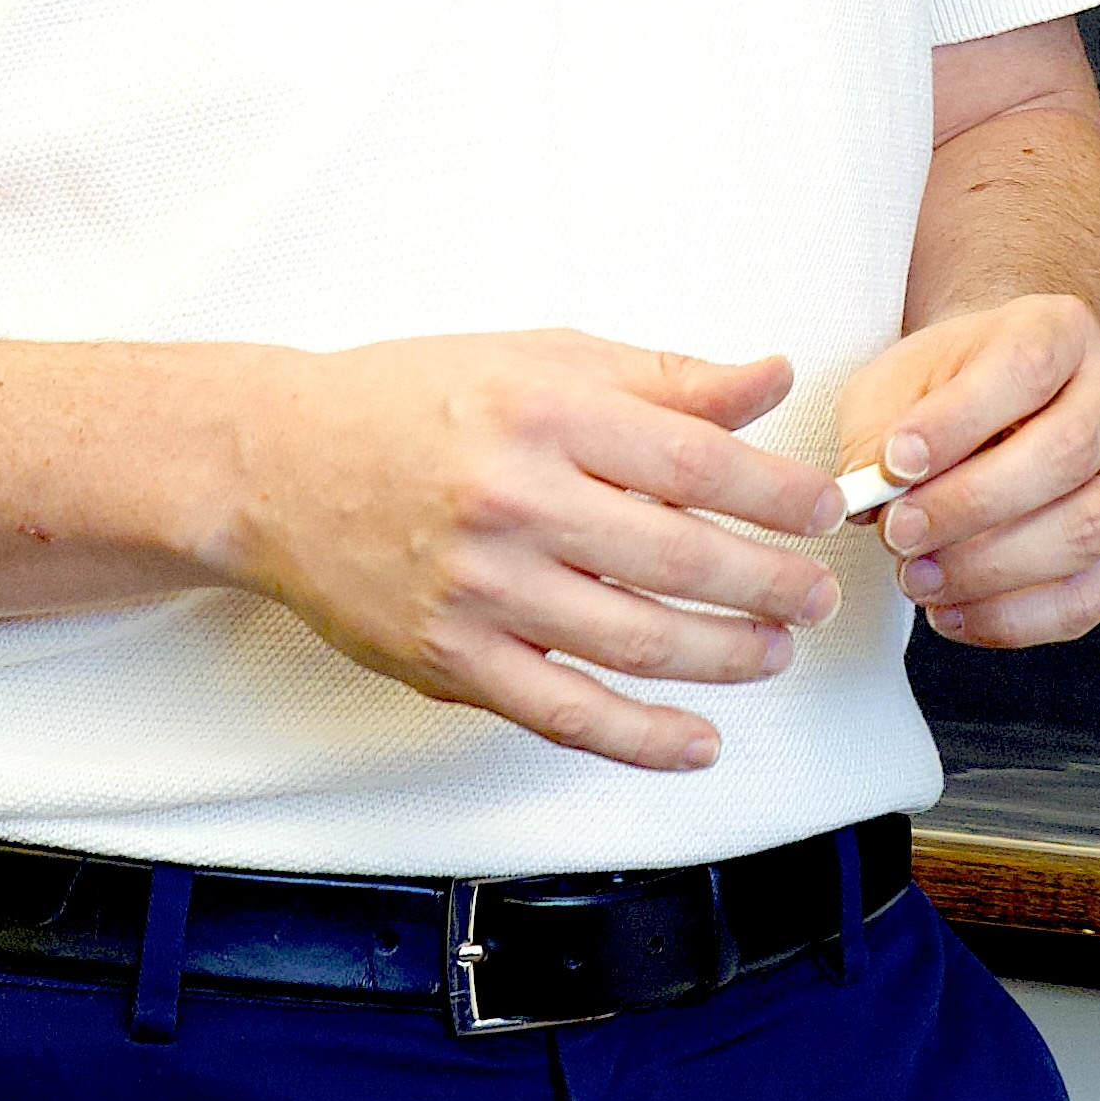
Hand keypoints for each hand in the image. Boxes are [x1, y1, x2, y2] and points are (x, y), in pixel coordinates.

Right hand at [217, 334, 846, 768]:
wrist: (274, 463)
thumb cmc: (413, 400)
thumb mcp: (542, 357)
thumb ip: (664, 377)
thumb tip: (773, 378)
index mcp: (547, 412)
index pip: (697, 462)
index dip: (777, 495)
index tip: (825, 509)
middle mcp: (516, 500)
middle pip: (679, 557)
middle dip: (772, 583)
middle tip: (820, 594)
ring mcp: (481, 588)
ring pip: (636, 639)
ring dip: (727, 656)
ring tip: (775, 650)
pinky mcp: (449, 658)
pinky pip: (562, 712)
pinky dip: (641, 738)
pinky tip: (699, 742)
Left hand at [836, 295, 1099, 647]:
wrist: (997, 398)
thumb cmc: (946, 388)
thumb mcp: (896, 382)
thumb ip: (876, 430)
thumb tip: (869, 494)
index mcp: (1060, 332)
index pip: (1026, 369)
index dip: (958, 422)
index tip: (894, 463)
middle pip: (1066, 452)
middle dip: (971, 506)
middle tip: (899, 533)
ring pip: (1088, 528)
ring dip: (991, 568)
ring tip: (917, 577)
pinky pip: (1089, 595)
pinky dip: (1014, 617)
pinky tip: (952, 612)